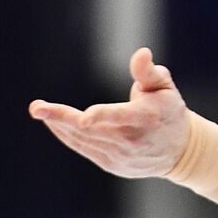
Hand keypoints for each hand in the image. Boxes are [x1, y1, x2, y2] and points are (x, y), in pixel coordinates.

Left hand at [29, 47, 188, 178]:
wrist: (180, 151)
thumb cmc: (169, 111)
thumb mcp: (165, 87)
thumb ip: (148, 71)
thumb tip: (141, 53)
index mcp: (146, 118)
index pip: (121, 117)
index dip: (102, 116)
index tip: (84, 118)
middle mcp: (132, 140)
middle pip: (91, 130)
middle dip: (61, 118)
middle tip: (37, 108)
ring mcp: (120, 156)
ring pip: (83, 140)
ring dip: (59, 125)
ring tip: (40, 110)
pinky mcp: (111, 164)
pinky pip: (84, 148)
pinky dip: (67, 135)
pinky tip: (55, 123)